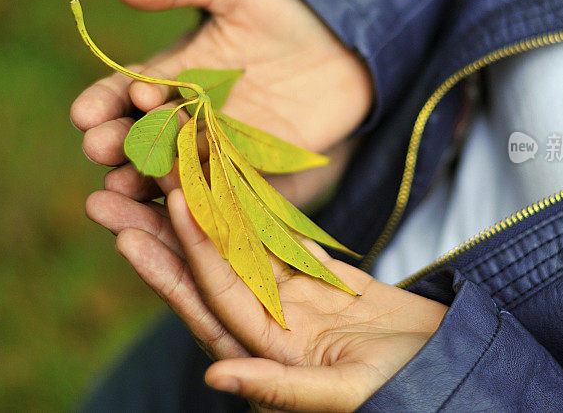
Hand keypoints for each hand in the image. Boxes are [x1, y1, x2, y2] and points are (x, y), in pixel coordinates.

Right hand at [70, 0, 373, 207]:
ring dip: (149, 177)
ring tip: (123, 185)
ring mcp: (222, 143)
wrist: (344, 42)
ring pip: (177, 165)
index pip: (127, 92)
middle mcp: (190, 113)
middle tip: (98, 150)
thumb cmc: (283, 8)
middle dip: (119, 142)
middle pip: (145, 135)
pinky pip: (224, 182)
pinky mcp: (257, 165)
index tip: (83, 114)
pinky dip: (202, 191)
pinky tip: (183, 200)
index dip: (104, 103)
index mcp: (175, 72)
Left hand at [113, 186, 446, 411]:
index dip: (187, 255)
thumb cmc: (407, 386)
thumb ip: (281, 389)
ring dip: (196, 212)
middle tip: (111, 193)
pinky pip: (276, 239)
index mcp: (268, 354)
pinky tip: (223, 179)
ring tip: (160, 172)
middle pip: (204, 272)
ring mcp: (289, 300)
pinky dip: (250, 209)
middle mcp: (266, 325)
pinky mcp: (316, 281)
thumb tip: (213, 377)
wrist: (451, 363)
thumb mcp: (348, 395)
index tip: (161, 208)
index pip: (214, 297)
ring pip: (233, 247)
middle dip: (159, 234)